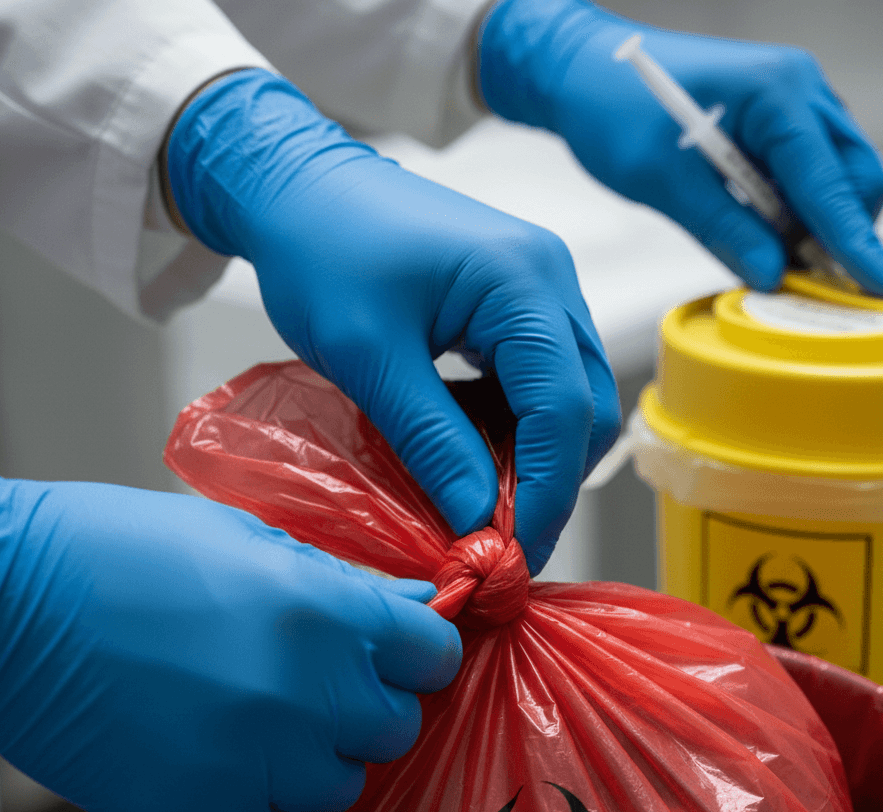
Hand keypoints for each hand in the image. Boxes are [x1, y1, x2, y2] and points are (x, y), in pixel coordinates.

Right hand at [0, 470, 459, 811]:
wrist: (2, 600)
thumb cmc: (111, 552)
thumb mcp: (244, 538)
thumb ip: (338, 583)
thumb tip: (406, 605)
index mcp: (322, 613)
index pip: (433, 652)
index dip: (418, 651)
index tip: (402, 653)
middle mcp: (304, 692)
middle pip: (396, 725)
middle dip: (366, 703)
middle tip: (316, 681)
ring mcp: (257, 759)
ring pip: (339, 781)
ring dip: (311, 753)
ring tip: (252, 713)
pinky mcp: (204, 811)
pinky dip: (255, 794)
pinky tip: (212, 747)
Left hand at [165, 69, 620, 574]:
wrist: (297, 186)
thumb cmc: (320, 251)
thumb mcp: (369, 358)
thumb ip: (432, 441)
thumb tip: (475, 522)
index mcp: (521, 282)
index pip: (563, 407)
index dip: (545, 491)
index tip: (513, 554)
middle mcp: (549, 280)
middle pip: (585, 403)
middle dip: (552, 480)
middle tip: (503, 542)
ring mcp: (539, 287)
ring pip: (570, 394)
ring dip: (537, 457)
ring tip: (487, 508)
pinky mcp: (517, 301)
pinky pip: (540, 378)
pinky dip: (518, 426)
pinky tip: (477, 455)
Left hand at [478, 0, 882, 299]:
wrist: (584, 73)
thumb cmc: (613, 106)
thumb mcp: (662, 179)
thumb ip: (723, 228)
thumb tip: (771, 276)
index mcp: (777, 94)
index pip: (833, 183)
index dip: (858, 244)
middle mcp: (799, 93)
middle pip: (854, 181)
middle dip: (839, 238)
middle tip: (797, 284)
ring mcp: (792, 106)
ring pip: (833, 183)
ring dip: (811, 230)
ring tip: (761, 255)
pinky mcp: (775, 126)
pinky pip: (804, 179)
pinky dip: (790, 216)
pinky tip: (754, 232)